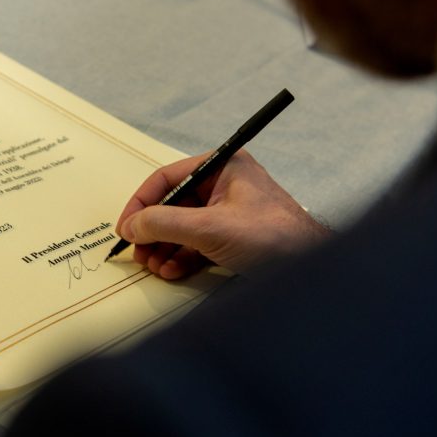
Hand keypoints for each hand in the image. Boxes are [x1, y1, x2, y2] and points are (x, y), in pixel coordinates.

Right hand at [116, 150, 328, 277]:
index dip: (142, 202)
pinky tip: (171, 270)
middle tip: (138, 251)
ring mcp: (229, 213)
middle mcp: (225, 186)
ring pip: (182, 227)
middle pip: (173, 204)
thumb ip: (165, 223)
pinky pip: (196, 244)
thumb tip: (133, 225)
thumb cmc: (276, 237)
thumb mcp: (210, 228)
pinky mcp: (232, 238)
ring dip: (164, 247)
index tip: (127, 226)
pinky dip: (180, 257)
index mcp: (223, 166)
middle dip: (152, 231)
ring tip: (154, 265)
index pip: (168, 178)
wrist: (310, 268)